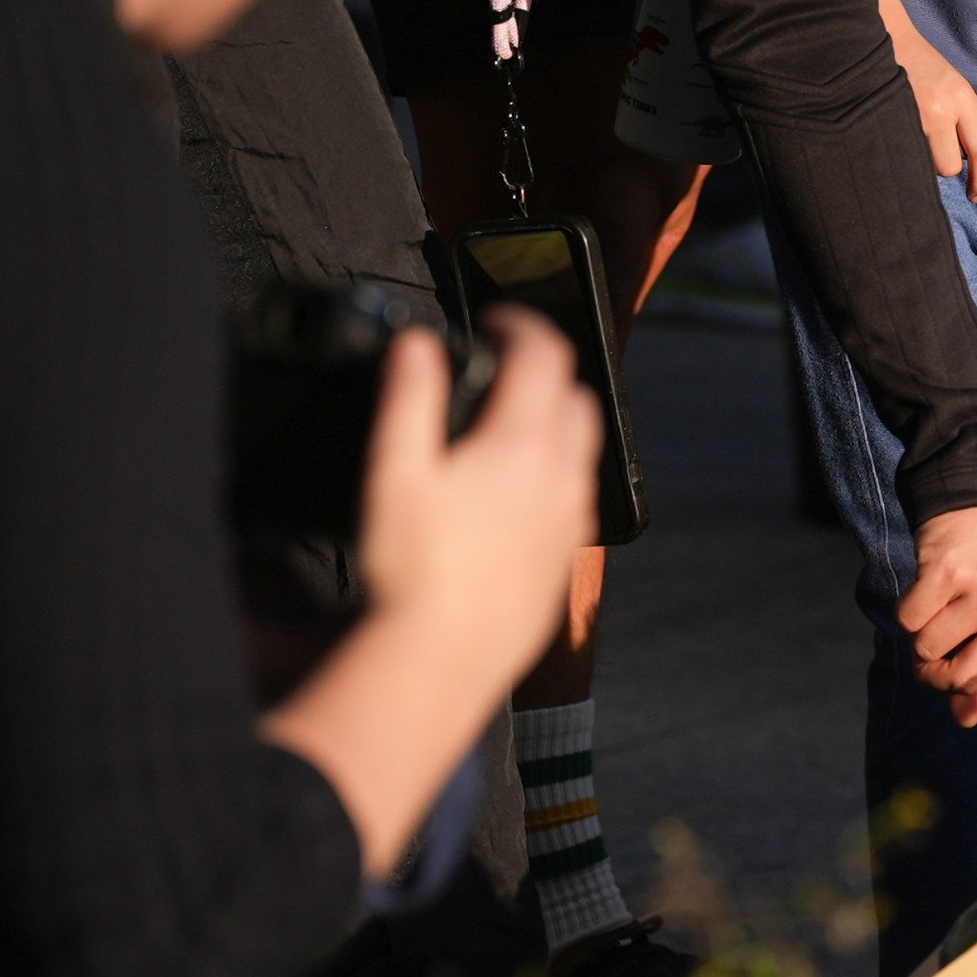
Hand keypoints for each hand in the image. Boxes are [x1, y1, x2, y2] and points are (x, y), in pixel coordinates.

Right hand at [356, 317, 597, 684]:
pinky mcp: (567, 557)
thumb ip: (408, 399)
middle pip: (576, 397)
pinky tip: (513, 492)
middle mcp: (562, 475)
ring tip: (506, 426)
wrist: (444, 655)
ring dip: (554, 421)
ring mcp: (571, 518)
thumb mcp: (394, 473)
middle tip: (501, 369)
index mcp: (523, 443)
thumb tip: (418, 344)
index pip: (546, 354)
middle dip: (545, 370)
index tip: (495, 321)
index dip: (522, 324)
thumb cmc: (413, 567)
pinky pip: (575, 496)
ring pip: (582, 448)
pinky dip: (554, 473)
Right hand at [895, 18, 976, 200]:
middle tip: (937, 147)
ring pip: (924, 165)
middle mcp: (938, 110)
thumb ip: (974, 129)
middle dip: (946, 166)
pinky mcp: (884, 121)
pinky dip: (903, 153)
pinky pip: (901, 156)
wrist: (883, 37)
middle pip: (950, 168)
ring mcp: (909, 117)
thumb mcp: (958, 91)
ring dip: (922, 158)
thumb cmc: (924, 66)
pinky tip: (898, 138)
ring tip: (914, 131)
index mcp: (962, 98)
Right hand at [901, 503, 976, 788]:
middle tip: (944, 638)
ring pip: (929, 652)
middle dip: (938, 669)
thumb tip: (965, 716)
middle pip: (961, 682)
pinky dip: (909, 607)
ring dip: (922, 634)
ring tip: (944, 600)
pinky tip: (930, 580)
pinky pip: (910, 621)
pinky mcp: (951, 575)